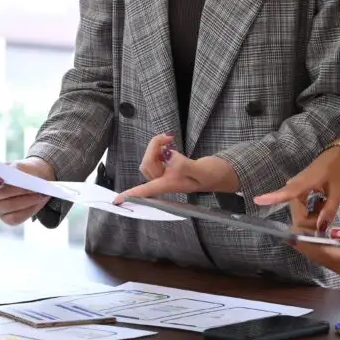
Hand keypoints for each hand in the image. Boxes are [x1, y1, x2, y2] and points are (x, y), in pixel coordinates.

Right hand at [0, 157, 55, 224]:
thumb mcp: (25, 166)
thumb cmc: (27, 172)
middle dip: (16, 190)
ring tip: (40, 195)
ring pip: (8, 206)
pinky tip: (37, 203)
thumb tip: (19, 178)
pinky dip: (28, 210)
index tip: (1, 180)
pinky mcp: (6, 218)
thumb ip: (19, 170)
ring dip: (26, 201)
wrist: (37, 181)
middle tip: (34, 187)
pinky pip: (15, 218)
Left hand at [114, 133, 236, 201]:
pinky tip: (169, 144)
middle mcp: (166, 181)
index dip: (131, 194)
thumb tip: (168, 157)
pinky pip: (155, 156)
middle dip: (152, 148)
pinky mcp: (168, 166)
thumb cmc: (214, 175)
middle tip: (168, 138)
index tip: (117, 200)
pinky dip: (158, 147)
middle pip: (146, 165)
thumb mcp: (202, 170)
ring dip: (155, 146)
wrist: (222, 173)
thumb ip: (184, 165)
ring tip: (169, 139)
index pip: (146, 190)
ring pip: (149, 159)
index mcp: (171, 185)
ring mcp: (166, 174)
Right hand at [252, 130, 339, 231]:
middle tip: (326, 219)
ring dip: (312, 216)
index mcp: (303, 184)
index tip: (256, 200)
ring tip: (326, 209)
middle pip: (297, 213)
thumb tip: (320, 229)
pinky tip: (321, 205)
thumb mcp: (338, 191)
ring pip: (300, 211)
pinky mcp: (300, 188)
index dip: (270, 198)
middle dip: (310, 222)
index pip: (285, 194)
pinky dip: (311, 210)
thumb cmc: (339, 169)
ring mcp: (297, 187)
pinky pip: (302, 205)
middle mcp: (295, 186)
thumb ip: (329, 211)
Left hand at [289, 223, 339, 283]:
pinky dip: (324, 253)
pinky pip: (335, 261)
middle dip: (307, 248)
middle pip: (324, 260)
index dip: (309, 245)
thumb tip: (330, 234)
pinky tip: (315, 245)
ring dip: (314, 251)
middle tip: (292, 236)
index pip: (326, 254)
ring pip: (328, 261)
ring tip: (299, 239)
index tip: (295, 237)